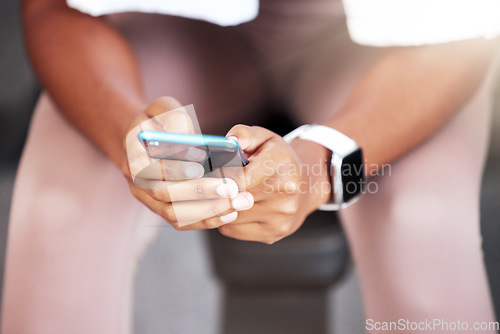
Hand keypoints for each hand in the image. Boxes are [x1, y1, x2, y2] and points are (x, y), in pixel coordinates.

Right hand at [122, 97, 253, 230]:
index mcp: (133, 157)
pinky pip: (184, 222)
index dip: (174, 170)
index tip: (200, 166)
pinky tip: (230, 212)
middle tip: (230, 189)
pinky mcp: (165, 209)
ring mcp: (150, 201)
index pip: (149, 171)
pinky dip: (207, 219)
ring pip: (175, 215)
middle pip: (165, 198)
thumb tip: (188, 138)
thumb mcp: (162, 108)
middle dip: (200, 194)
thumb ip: (173, 118)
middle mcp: (138, 184)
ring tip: (236, 204)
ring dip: (207, 212)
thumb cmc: (158, 121)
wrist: (145, 140)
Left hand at [217, 125, 331, 243]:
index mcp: (282, 166)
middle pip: (234, 199)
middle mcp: (285, 195)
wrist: (306, 186)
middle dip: (216, 192)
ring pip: (230, 216)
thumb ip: (244, 134)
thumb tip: (229, 140)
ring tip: (221, 194)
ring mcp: (280, 218)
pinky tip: (233, 207)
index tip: (210, 174)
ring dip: (219, 206)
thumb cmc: (279, 160)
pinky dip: (226, 219)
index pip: (241, 178)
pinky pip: (232, 230)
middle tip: (207, 184)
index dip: (221, 177)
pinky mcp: (272, 234)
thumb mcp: (265, 138)